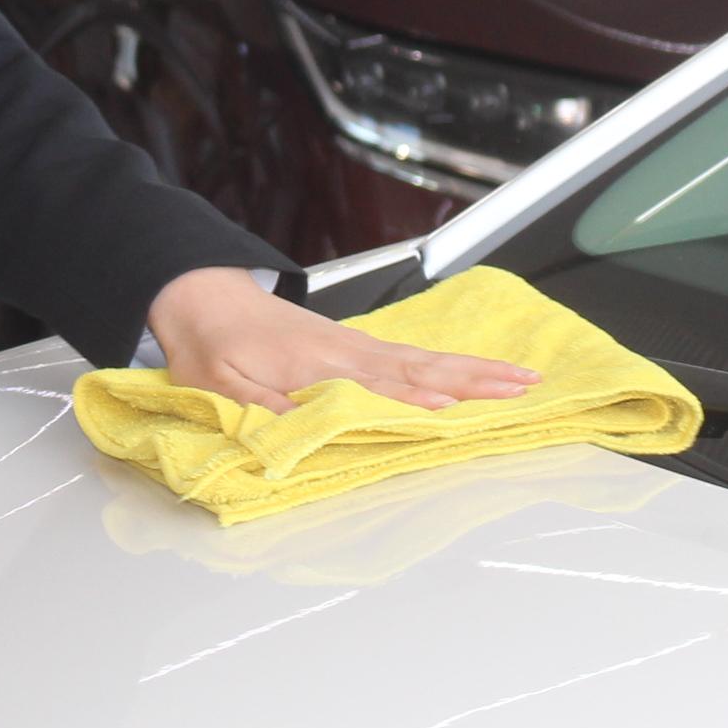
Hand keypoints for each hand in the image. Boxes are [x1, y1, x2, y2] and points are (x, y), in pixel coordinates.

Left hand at [147, 265, 535, 414]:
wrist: (203, 297)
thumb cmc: (211, 345)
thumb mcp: (223, 385)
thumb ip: (266, 408)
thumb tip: (310, 430)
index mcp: (318, 363)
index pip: (381, 385)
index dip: (420, 400)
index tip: (460, 410)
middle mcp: (348, 351)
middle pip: (423, 368)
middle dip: (475, 378)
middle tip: (524, 384)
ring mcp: (355, 347)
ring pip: (424, 361)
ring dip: (472, 371)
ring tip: (518, 377)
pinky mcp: (354, 347)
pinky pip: (410, 359)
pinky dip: (446, 367)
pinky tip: (465, 376)